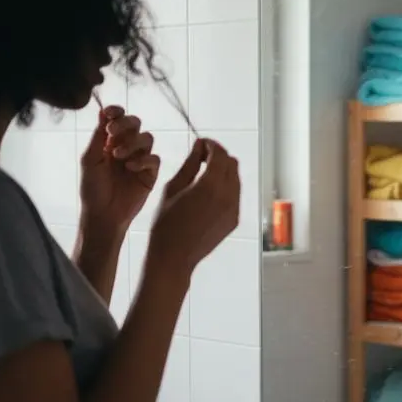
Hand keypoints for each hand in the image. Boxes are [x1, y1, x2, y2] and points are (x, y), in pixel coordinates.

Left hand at [79, 106, 160, 234]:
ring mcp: (140, 160)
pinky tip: (130, 168)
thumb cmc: (92, 189)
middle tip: (112, 133)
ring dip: (133, 143)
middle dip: (125, 124)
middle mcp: (126, 147)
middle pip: (135, 124)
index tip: (110, 113)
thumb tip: (101, 111)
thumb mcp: (90, 160)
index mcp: (110, 142)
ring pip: (147, 138)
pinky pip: (155, 159)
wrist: (103, 215)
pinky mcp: (150, 174)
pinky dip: (143, 160)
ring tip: (118, 156)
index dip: (116, 112)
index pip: (117, 119)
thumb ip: (98, 136)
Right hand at [146, 138, 240, 275]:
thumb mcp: (173, 188)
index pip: (220, 154)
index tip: (201, 144)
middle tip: (202, 156)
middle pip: (232, 164)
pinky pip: (235, 195)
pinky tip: (208, 191)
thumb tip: (199, 146)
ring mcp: (234, 209)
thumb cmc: (166, 223)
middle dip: (219, 156)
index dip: (211, 145)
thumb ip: (190, 164)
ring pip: (236, 179)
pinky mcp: (234, 219)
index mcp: (210, 186)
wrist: (174, 257)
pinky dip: (226, 186)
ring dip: (223, 170)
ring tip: (204, 173)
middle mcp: (228, 196)